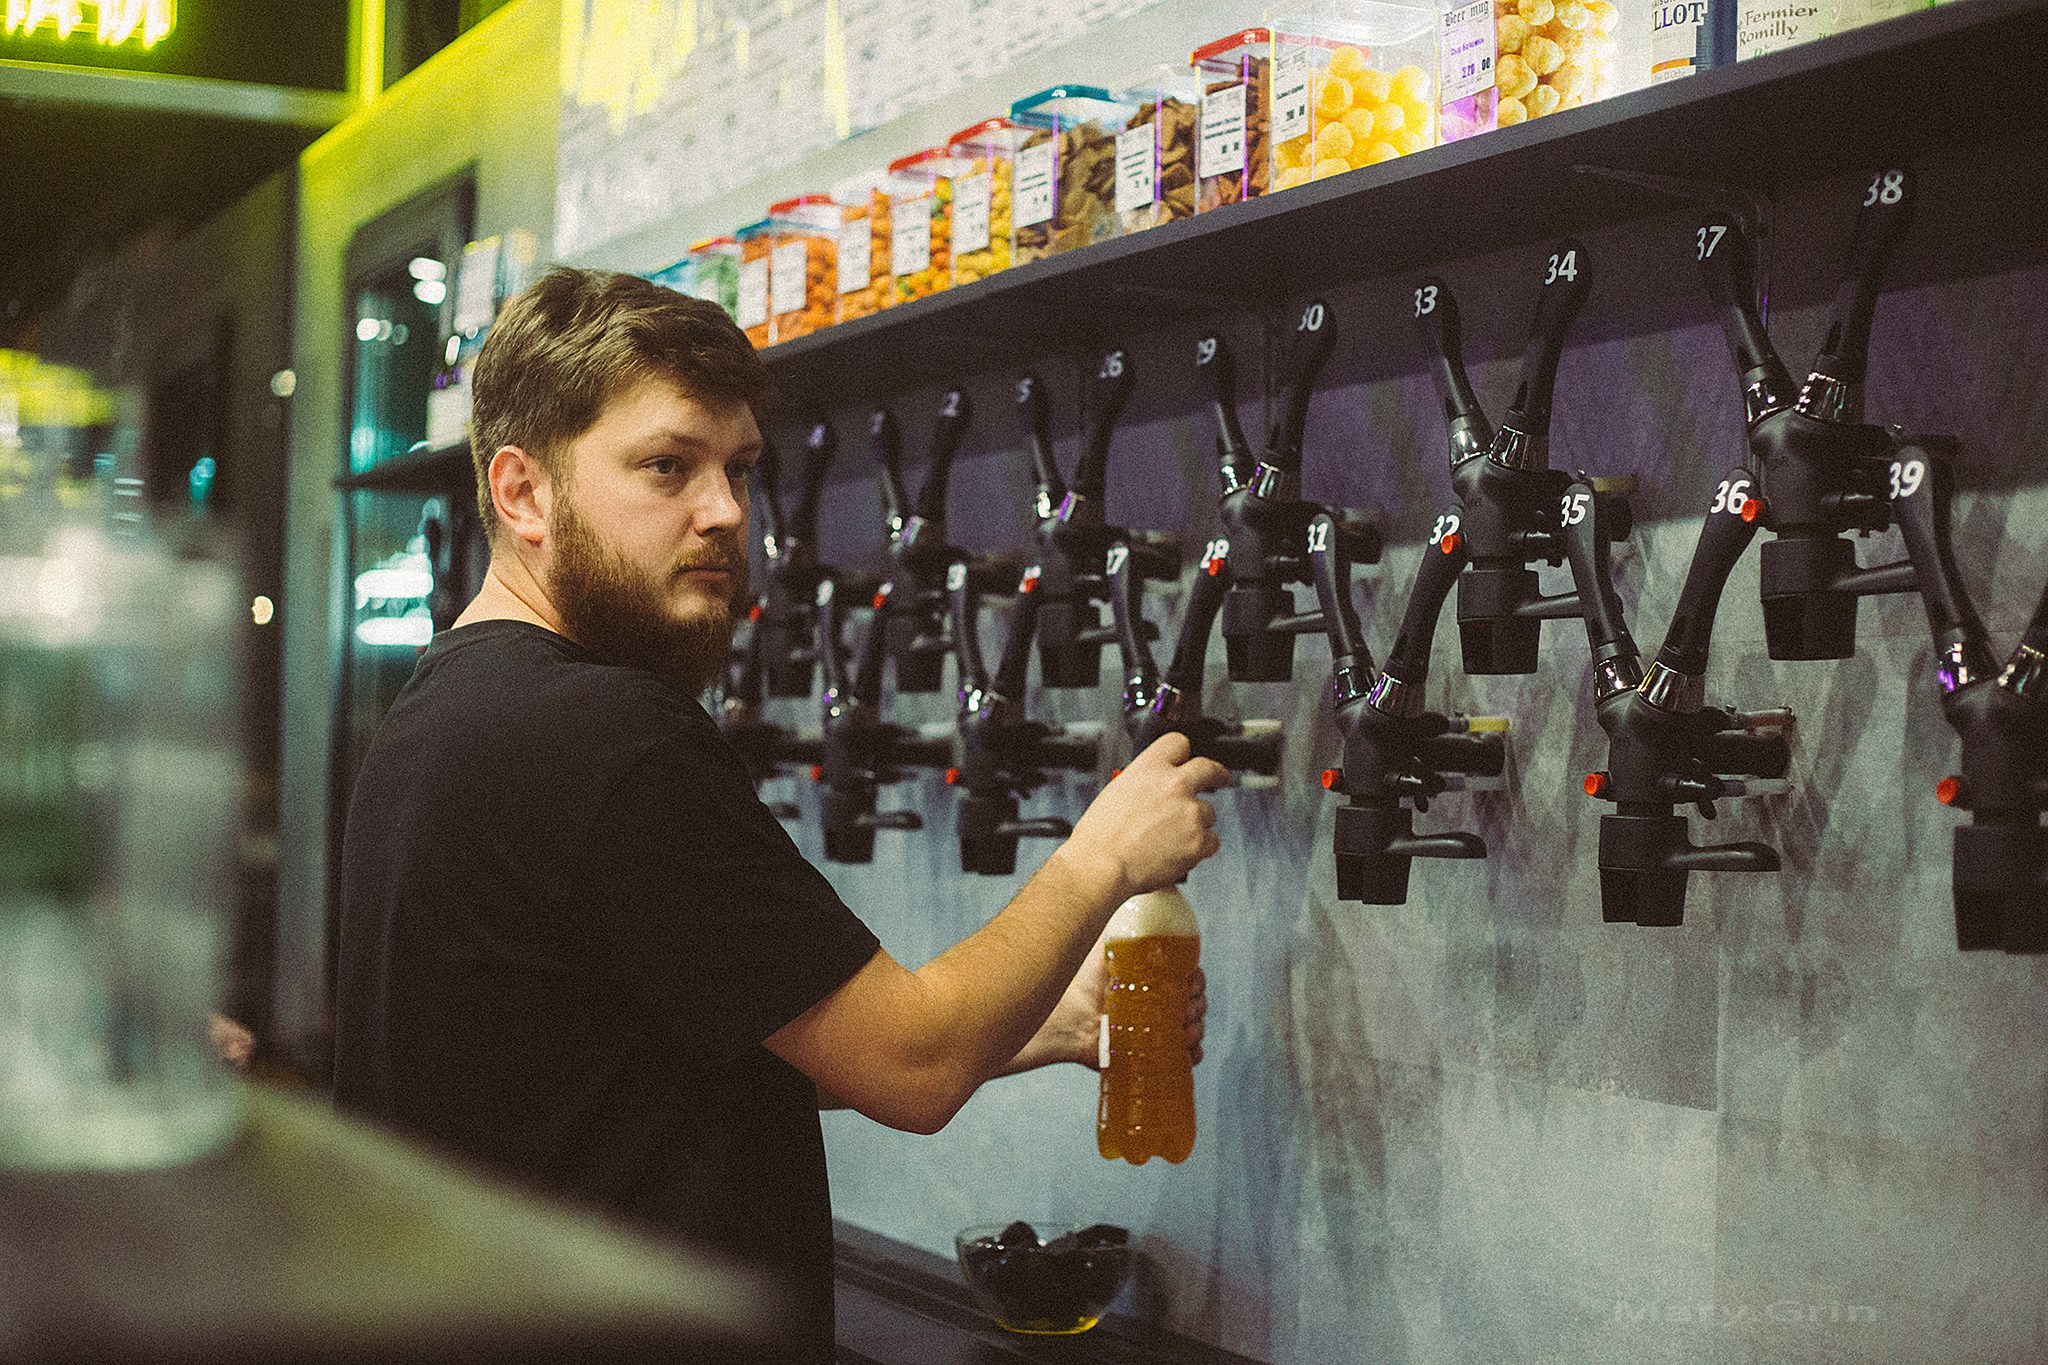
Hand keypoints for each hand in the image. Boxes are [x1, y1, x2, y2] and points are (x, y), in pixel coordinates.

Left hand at [1007, 925, 1208, 1071]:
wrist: (1062, 1016)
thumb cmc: (1079, 977)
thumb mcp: (1105, 942)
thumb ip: (1117, 912)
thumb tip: (1130, 880)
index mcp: (1150, 975)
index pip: (1186, 975)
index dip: (1194, 979)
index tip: (1191, 980)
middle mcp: (1153, 1001)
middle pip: (1192, 1001)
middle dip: (1196, 1003)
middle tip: (1186, 1004)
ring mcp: (1151, 1027)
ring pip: (1190, 1027)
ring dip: (1195, 1027)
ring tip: (1183, 1026)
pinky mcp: (1145, 1052)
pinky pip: (1177, 1055)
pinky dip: (1189, 1053)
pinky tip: (1186, 1048)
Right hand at [1062, 733, 1228, 899]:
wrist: (1102, 866)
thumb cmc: (1101, 836)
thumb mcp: (1117, 792)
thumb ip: (1144, 784)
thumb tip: (1156, 790)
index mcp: (1150, 768)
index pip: (1178, 743)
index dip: (1183, 754)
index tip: (1187, 762)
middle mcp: (1174, 785)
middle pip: (1208, 769)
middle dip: (1216, 774)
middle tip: (1219, 779)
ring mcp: (1190, 813)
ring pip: (1208, 812)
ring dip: (1196, 823)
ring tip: (1171, 839)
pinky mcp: (1198, 841)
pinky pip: (1211, 841)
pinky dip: (1200, 848)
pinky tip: (1179, 852)